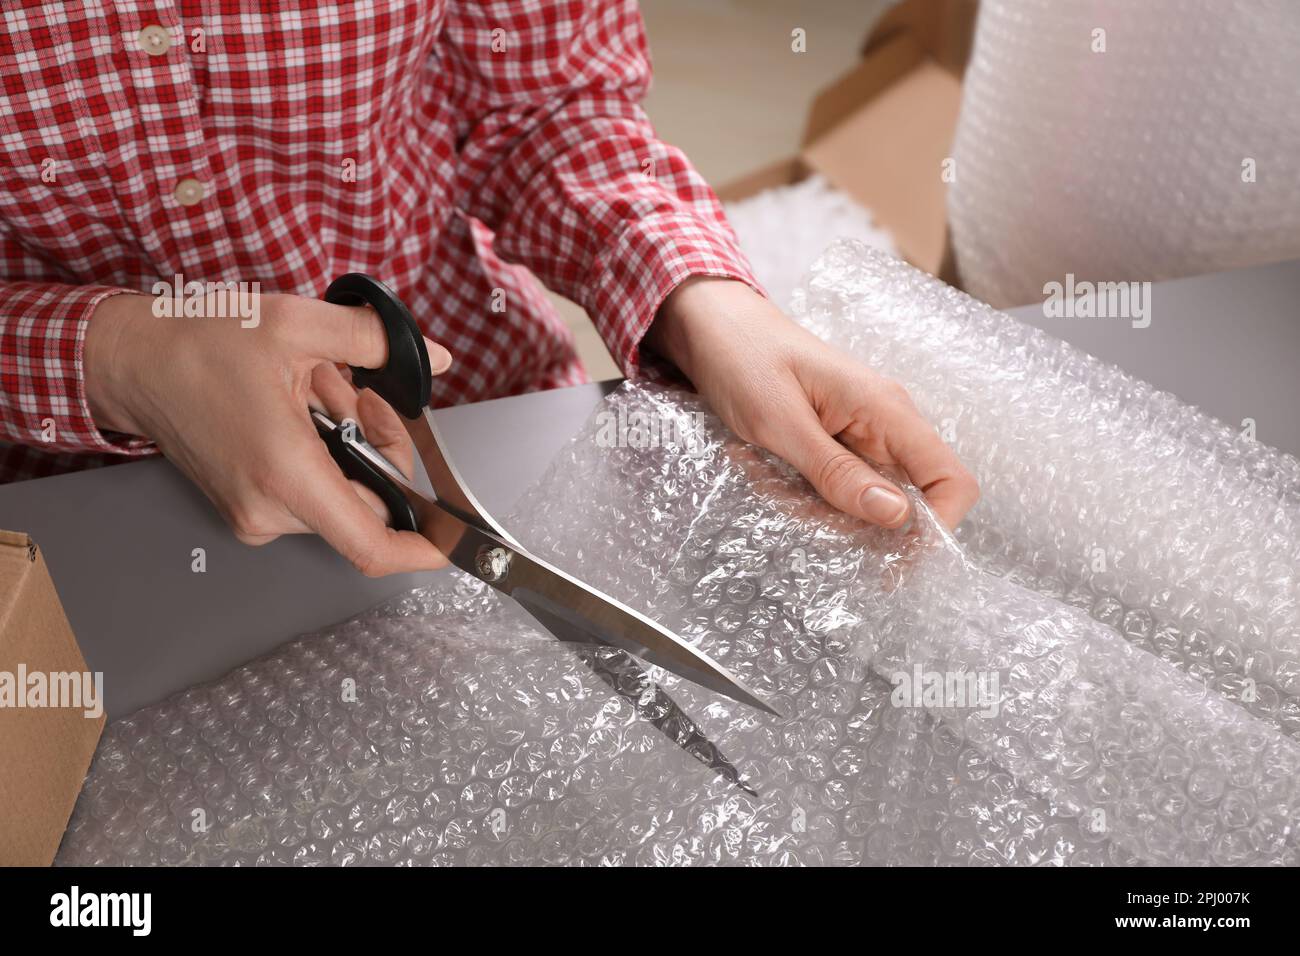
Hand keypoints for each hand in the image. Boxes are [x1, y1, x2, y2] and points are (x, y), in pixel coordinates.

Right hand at [84, 290, 451, 574]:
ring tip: (312, 390)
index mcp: (287, 474)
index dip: (421, 550)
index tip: (452, 540)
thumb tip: (438, 358)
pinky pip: (312, 491)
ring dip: (346, 441)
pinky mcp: (246, 511)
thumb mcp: (296, 323)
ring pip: (341, 492)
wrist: (130, 360)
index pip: (370, 545)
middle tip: (354, 390)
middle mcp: (269, 509)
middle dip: (377, 444)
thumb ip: (376, 341)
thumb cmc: (198, 343)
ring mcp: (254, 516)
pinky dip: (321, 452)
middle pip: (367, 503)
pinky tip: (297, 409)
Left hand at [646, 277, 978, 529]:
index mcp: (885, 410)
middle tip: (800, 516)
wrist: (714, 325)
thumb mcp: (780, 423)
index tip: (892, 561)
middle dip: (862, 526)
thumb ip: (836, 472)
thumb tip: (897, 517)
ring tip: (773, 484)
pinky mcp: (838, 442)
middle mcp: (886, 423)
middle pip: (909, 502)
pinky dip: (812, 498)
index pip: (951, 478)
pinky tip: (774, 479)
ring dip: (828, 512)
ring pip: (870, 501)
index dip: (937, 527)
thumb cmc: (743, 359)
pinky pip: (843, 487)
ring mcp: (863, 434)